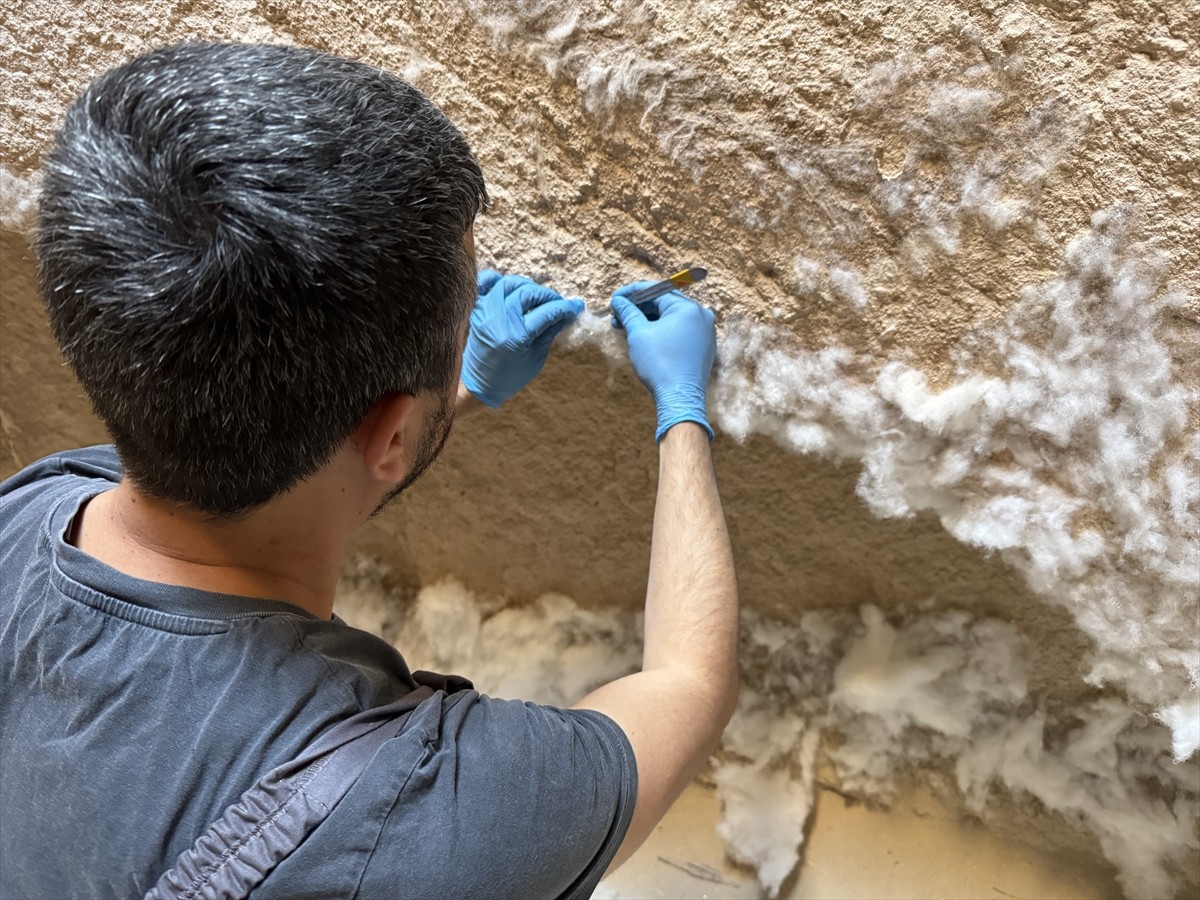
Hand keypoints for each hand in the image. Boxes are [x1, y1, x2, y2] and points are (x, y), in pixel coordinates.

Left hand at [461, 270, 584, 407]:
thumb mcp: (536, 358)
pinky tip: (509, 287)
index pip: (546, 312)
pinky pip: (484, 284)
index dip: (564, 308)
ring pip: (508, 284)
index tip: (575, 307)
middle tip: (557, 303)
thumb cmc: (509, 377)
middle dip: (547, 295)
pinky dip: (497, 280)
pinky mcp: (476, 311)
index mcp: (516, 337)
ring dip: (527, 286)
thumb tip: (566, 314)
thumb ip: (549, 332)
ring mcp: (485, 313)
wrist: (479, 385)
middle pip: (527, 293)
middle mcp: (498, 321)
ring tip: (537, 296)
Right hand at [611, 283, 716, 440]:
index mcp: (687, 308)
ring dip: (648, 319)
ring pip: (671, 316)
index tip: (615, 299)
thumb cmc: (660, 365)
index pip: (655, 290)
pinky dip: (662, 329)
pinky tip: (644, 336)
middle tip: (618, 315)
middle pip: (664, 302)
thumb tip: (618, 301)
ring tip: (627, 327)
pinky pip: (680, 329)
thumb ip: (628, 313)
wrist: (680, 398)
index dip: (631, 293)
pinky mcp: (703, 345)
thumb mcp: (638, 334)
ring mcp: (705, 330)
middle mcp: (700, 315)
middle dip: (639, 307)